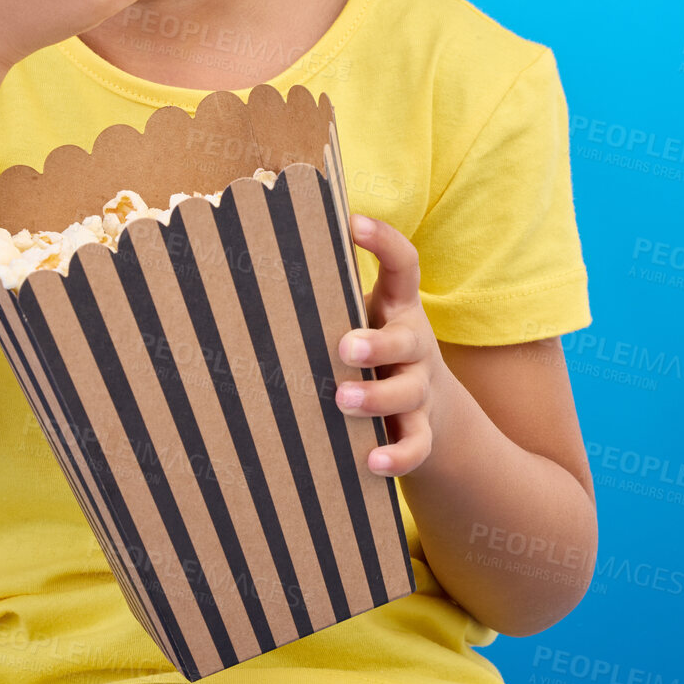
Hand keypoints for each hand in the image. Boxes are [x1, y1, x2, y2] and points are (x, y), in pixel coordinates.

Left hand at [335, 213, 451, 477]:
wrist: (434, 411)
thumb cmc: (371, 350)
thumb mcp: (359, 315)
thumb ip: (324, 296)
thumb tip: (249, 266)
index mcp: (397, 306)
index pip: (403, 263)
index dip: (383, 240)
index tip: (352, 221)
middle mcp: (414, 344)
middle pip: (406, 340)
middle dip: (377, 344)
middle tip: (344, 347)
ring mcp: (421, 387)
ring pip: (408, 392)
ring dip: (376, 397)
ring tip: (342, 399)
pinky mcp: (422, 428)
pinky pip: (417, 444)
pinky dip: (398, 455)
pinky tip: (372, 462)